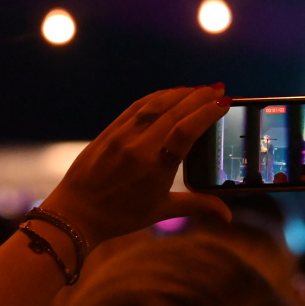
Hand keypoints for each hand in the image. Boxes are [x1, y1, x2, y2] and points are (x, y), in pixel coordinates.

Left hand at [42, 86, 232, 245]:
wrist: (76, 214)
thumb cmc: (120, 216)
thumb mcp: (161, 211)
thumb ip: (197, 206)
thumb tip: (228, 216)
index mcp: (155, 168)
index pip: (186, 131)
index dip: (207, 112)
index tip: (224, 102)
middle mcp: (138, 147)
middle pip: (174, 111)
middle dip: (199, 96)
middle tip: (219, 88)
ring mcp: (121, 136)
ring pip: (155, 104)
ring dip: (180, 92)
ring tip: (199, 88)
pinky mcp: (109, 131)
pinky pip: (136, 107)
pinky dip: (156, 96)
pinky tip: (170, 93)